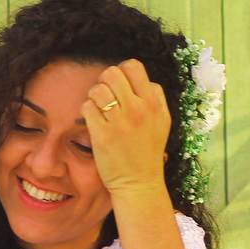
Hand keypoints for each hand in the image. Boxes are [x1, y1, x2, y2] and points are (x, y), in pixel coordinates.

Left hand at [79, 59, 169, 197]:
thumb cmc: (148, 151)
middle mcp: (139, 109)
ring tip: (99, 108)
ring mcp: (120, 121)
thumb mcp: (162, 121)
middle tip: (106, 95)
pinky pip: (87, 107)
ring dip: (94, 96)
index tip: (120, 86)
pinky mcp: (102, 134)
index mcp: (154, 103)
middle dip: (105, 81)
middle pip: (112, 73)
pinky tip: (93, 120)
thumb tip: (142, 79)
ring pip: (97, 88)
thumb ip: (154, 97)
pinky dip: (87, 110)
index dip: (122, 72)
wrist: (139, 182)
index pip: (133, 66)